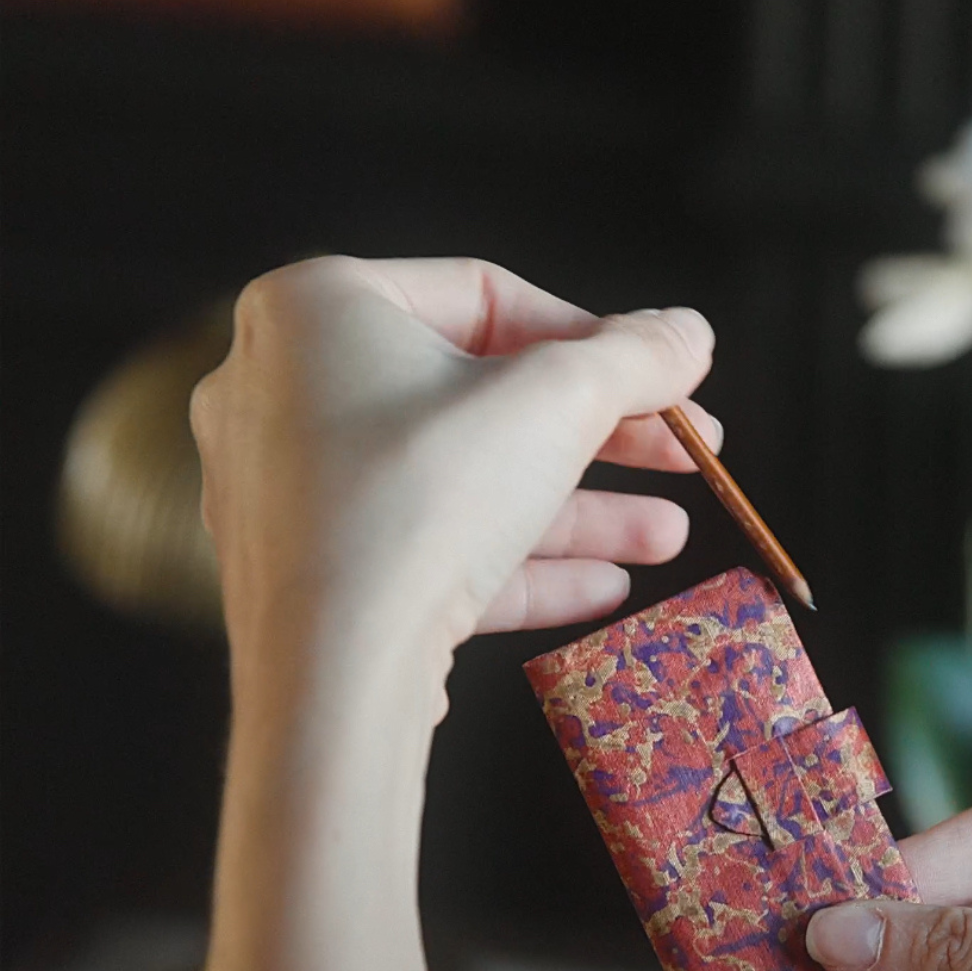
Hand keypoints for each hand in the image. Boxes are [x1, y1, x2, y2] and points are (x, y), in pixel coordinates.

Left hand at [192, 254, 717, 706]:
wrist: (331, 671)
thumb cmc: (423, 501)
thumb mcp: (558, 405)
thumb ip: (634, 357)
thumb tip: (688, 332)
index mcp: (318, 308)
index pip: (486, 299)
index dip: (596, 339)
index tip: (666, 378)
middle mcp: (283, 388)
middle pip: (479, 397)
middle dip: (601, 436)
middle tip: (686, 453)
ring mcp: (289, 490)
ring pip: (461, 483)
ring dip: (577, 510)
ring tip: (667, 536)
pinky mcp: (309, 577)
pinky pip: (424, 548)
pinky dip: (514, 560)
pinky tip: (605, 585)